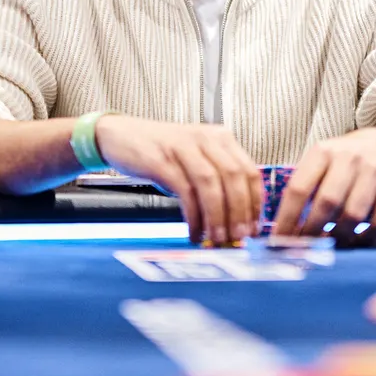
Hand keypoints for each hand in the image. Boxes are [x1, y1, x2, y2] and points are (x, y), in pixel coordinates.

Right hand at [94, 116, 261, 245]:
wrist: (120, 136)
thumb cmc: (162, 154)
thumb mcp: (196, 160)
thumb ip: (217, 182)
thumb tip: (237, 221)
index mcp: (221, 138)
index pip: (249, 171)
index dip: (255, 203)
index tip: (254, 229)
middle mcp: (206, 138)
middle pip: (234, 177)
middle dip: (240, 212)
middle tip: (238, 238)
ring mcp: (184, 147)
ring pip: (211, 184)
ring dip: (217, 216)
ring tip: (216, 239)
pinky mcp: (162, 160)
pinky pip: (185, 191)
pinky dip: (193, 216)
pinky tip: (194, 233)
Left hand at [273, 128, 375, 243]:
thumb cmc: (344, 163)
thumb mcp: (321, 162)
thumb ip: (305, 188)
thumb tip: (285, 229)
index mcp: (323, 151)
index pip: (299, 188)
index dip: (287, 218)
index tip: (280, 239)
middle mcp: (350, 157)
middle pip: (327, 203)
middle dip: (312, 231)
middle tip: (305, 247)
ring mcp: (375, 169)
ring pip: (353, 215)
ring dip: (338, 237)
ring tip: (329, 244)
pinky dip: (364, 238)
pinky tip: (354, 241)